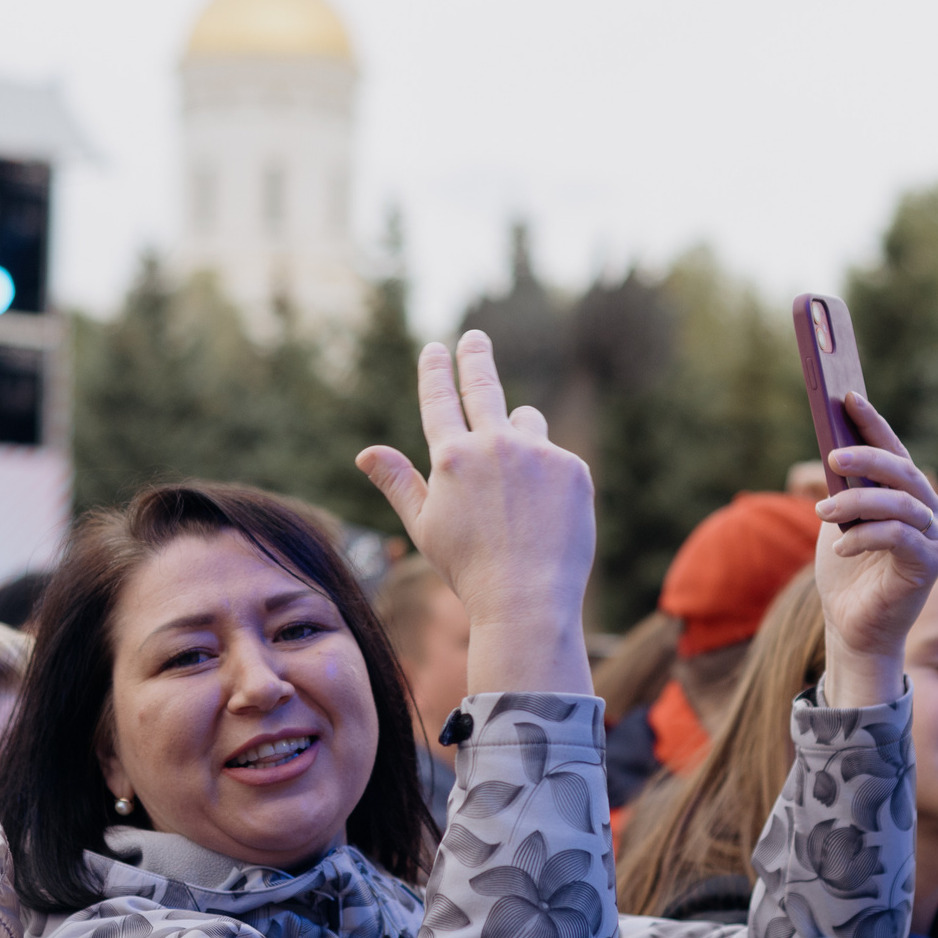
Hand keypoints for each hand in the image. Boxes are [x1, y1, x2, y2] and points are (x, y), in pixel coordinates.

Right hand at [356, 330, 594, 695]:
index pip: (439, 400)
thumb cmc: (469, 569)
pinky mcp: (572, 468)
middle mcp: (493, 445)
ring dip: (519, 437)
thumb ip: (399, 482)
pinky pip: (556, 459)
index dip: (436, 370)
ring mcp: (536, 454)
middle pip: (483, 386)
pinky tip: (545, 517)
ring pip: (527, 423)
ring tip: (517, 488)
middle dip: (475, 357)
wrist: (527, 599)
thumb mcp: (424, 527)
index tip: (436, 347)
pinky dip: (549, 478)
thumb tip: (365, 453)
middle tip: (475, 338)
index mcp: (451, 457)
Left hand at [812, 393, 937, 708]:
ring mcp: (936, 539)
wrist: (853, 626)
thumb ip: (844, 488)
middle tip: (831, 457)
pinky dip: (866, 536)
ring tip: (822, 510)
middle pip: (904, 472)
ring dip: (857, 503)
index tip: (848, 398)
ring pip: (900, 503)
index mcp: (912, 497)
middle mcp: (932, 513)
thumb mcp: (840, 520)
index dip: (874, 425)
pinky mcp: (929, 565)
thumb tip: (833, 450)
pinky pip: (898, 537)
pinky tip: (841, 546)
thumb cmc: (847, 572)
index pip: (896, 452)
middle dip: (867, 459)